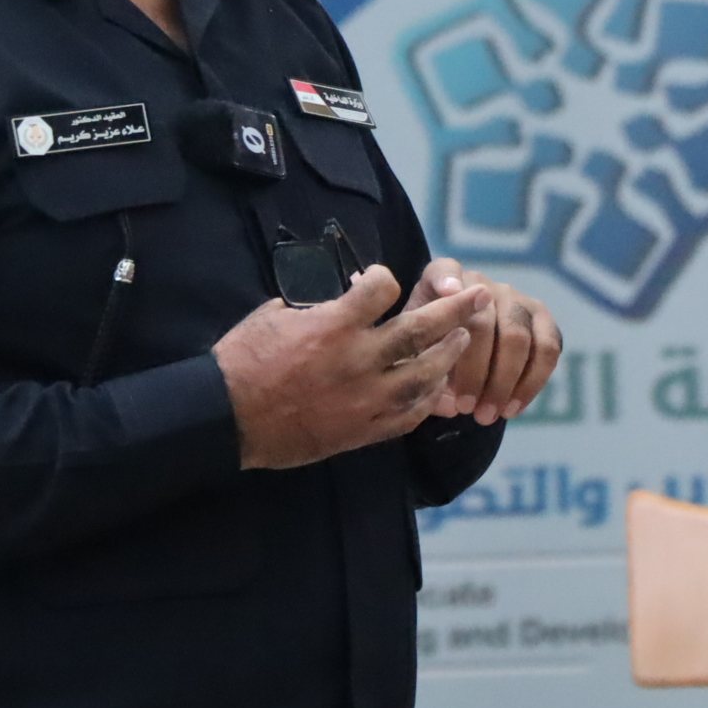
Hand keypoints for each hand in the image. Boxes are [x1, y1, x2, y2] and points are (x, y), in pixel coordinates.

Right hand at [213, 264, 484, 469]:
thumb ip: (314, 304)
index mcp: (332, 325)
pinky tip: (437, 389)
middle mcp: (356, 360)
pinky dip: (427, 400)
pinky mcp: (361, 429)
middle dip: (455, 310)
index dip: (384, 278)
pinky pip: (408, 415)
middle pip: (420, 330)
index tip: (381, 281)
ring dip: (449, 356)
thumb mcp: (273, 316)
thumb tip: (338, 293)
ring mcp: (363, 398)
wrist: (226, 418)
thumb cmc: (242, 361)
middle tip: (481, 295)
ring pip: (424, 376)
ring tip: (463, 340)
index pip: (381, 288)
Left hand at [408, 259, 560, 425]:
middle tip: (465, 408)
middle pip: (484, 321)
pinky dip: (531, 384)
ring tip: (487, 416)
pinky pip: (547, 349)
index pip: (444, 271)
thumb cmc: (427, 348)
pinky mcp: (542, 318)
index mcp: (443, 279)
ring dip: (504, 383)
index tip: (448, 292)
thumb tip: (451, 403)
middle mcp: (482, 282)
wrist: (456, 346)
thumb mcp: (413, 353)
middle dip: (476, 370)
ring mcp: (516, 297)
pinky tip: (512, 409)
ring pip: (518, 338)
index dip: (447, 281)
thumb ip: (423, 371)